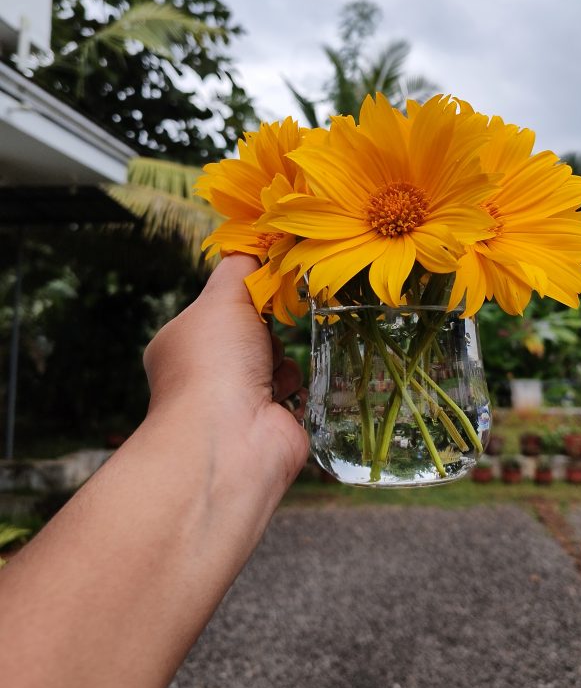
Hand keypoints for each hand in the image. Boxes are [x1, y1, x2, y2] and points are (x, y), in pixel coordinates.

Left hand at [143, 253, 308, 485]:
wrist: (230, 441)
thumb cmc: (214, 363)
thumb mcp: (221, 297)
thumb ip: (239, 267)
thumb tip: (255, 247)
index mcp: (183, 343)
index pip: (218, 306)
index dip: (244, 292)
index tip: (266, 282)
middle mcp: (205, 372)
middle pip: (251, 330)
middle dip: (266, 324)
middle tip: (272, 321)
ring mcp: (237, 399)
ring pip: (274, 357)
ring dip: (280, 355)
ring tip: (269, 365)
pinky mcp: (270, 419)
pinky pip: (291, 386)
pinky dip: (292, 382)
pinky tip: (281, 389)